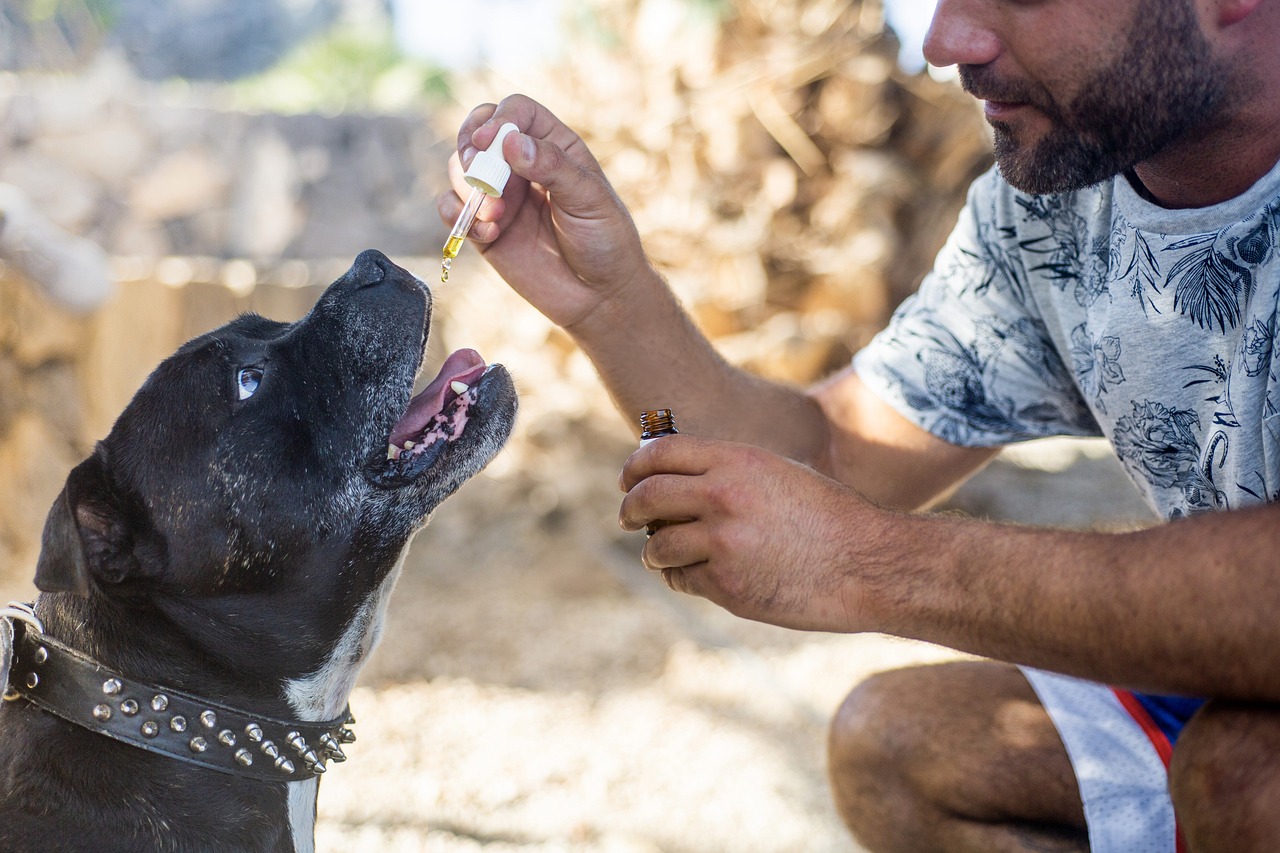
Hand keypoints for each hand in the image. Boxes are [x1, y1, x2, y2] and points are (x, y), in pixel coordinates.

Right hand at [437, 94, 655, 330]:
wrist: (599, 297)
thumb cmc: (605, 242)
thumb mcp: (590, 200)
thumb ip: (552, 167)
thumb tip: (510, 140)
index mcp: (553, 146)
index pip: (517, 112)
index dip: (498, 119)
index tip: (489, 142)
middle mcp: (522, 166)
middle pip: (478, 133)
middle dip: (470, 148)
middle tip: (476, 172)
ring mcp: (500, 196)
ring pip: (460, 169)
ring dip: (467, 187)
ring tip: (494, 216)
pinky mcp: (484, 228)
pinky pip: (451, 208)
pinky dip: (457, 215)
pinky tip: (486, 234)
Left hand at [619, 434, 885, 632]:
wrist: (870, 564)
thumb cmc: (829, 518)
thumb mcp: (780, 474)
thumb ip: (730, 471)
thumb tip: (676, 476)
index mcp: (736, 460)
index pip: (659, 454)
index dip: (635, 468)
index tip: (627, 480)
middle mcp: (722, 495)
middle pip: (646, 497)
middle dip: (629, 509)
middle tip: (626, 518)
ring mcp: (722, 541)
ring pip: (656, 545)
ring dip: (655, 551)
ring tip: (664, 554)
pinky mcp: (726, 584)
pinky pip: (681, 579)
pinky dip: (682, 578)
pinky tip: (696, 576)